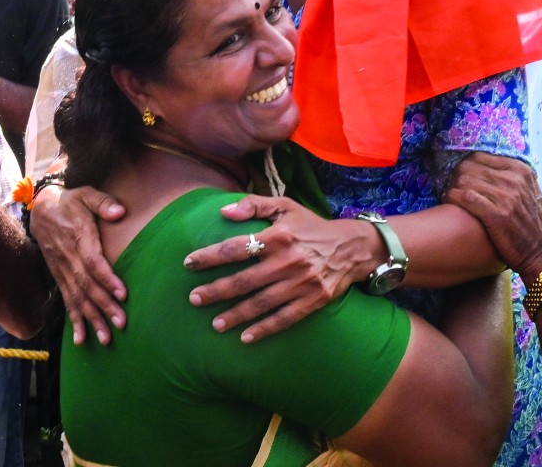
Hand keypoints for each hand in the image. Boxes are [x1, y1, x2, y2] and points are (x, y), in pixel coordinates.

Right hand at [29, 183, 126, 345]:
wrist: (41, 209)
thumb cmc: (70, 201)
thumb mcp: (86, 194)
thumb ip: (103, 202)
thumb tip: (120, 212)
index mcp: (78, 237)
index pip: (93, 262)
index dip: (107, 278)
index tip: (122, 293)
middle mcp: (69, 258)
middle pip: (87, 285)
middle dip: (104, 306)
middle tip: (121, 324)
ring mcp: (62, 270)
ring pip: (77, 298)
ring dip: (91, 319)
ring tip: (105, 339)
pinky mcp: (59, 276)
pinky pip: (66, 300)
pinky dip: (74, 320)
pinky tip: (80, 340)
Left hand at [184, 195, 374, 342]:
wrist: (352, 247)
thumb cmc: (311, 226)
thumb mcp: (285, 207)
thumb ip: (253, 205)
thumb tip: (223, 211)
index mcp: (277, 236)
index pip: (235, 247)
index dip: (210, 256)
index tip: (189, 263)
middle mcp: (287, 261)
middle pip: (244, 280)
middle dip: (216, 291)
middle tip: (194, 299)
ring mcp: (301, 284)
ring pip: (261, 303)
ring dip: (236, 315)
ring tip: (215, 324)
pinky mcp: (313, 301)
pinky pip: (285, 319)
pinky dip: (265, 329)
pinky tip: (245, 337)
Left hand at [444, 152, 541, 277]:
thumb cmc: (532, 225)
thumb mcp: (529, 192)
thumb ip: (510, 177)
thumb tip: (485, 166)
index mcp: (520, 170)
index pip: (479, 156)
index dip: (466, 167)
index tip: (461, 178)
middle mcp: (514, 180)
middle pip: (468, 166)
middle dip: (455, 177)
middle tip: (451, 189)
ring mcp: (506, 196)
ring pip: (463, 180)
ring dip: (452, 188)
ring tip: (451, 198)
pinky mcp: (496, 214)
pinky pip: (463, 197)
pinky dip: (452, 199)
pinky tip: (451, 204)